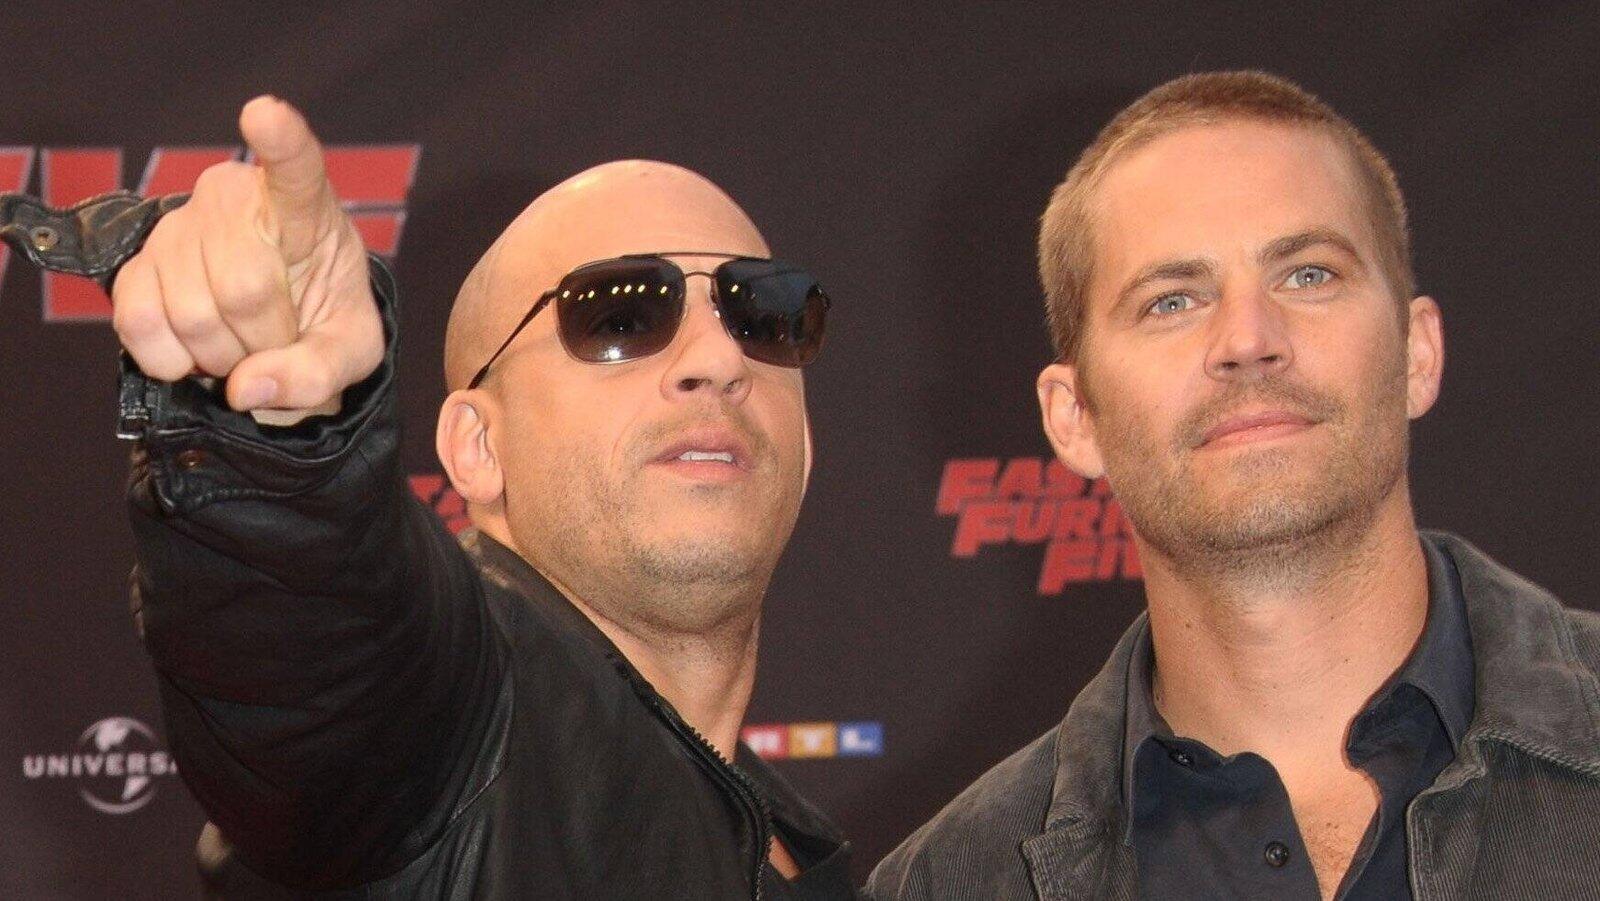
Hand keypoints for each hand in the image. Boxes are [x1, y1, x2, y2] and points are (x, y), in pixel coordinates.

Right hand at [112, 96, 382, 414]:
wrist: (282, 326)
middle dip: (265, 342)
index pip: (295, 166)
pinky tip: (197, 351)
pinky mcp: (135, 262)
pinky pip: (139, 323)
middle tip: (279, 340)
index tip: (265, 113)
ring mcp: (178, 226)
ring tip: (243, 341)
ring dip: (222, 357)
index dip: (280, 141)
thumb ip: (319, 373)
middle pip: (243, 289)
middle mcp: (233, 198)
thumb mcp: (352, 350)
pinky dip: (171, 361)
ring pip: (192, 314)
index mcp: (304, 206)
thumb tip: (246, 388)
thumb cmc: (325, 318)